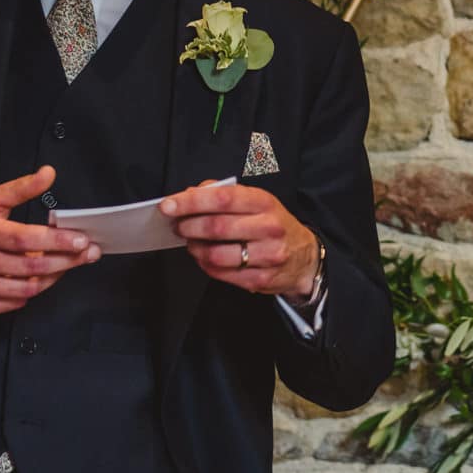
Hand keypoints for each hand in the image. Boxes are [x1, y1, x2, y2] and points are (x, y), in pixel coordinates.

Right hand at [0, 165, 99, 316]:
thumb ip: (21, 188)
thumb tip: (48, 174)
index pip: (24, 238)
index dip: (56, 241)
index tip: (80, 240)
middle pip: (30, 266)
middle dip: (66, 261)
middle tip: (85, 253)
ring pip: (25, 289)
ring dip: (51, 278)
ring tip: (62, 265)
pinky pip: (11, 304)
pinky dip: (29, 293)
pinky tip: (35, 279)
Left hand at [161, 181, 318, 298]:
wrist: (304, 257)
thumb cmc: (272, 224)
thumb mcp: (256, 201)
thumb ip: (224, 194)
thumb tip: (191, 193)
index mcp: (264, 202)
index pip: (223, 199)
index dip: (191, 202)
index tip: (168, 205)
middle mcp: (268, 227)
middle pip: (216, 227)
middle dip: (189, 227)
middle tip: (178, 226)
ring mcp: (267, 255)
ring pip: (217, 255)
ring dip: (196, 249)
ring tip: (192, 243)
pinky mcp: (261, 279)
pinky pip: (222, 274)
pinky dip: (206, 266)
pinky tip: (204, 258)